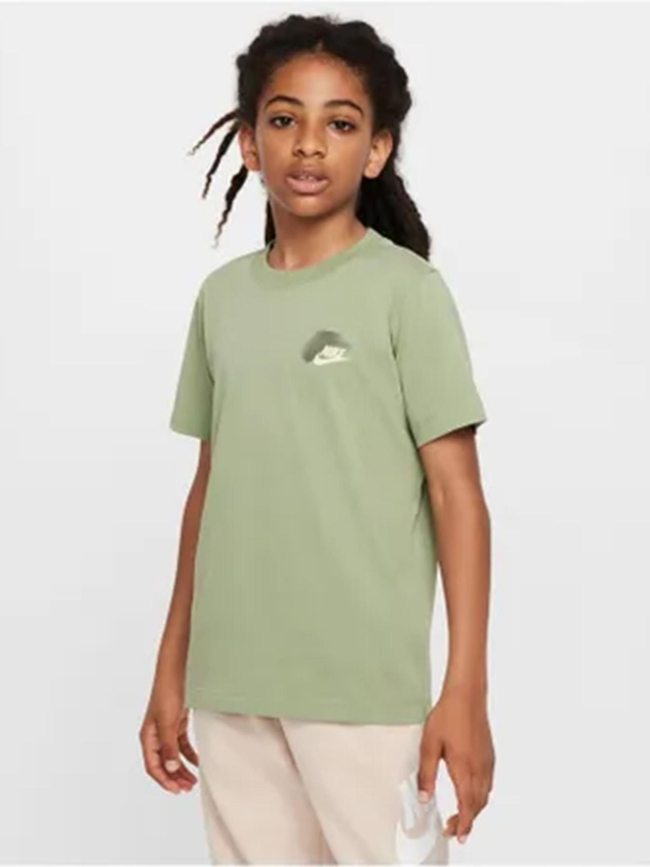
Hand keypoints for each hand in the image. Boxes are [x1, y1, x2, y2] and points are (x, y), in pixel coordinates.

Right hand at [139, 680, 198, 793]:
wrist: (176, 670)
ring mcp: (166, 729)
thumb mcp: (168, 721)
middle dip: (174, 778)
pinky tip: (197, 762)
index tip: (177, 790)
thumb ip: (168, 746)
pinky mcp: (176, 722)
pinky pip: (181, 744)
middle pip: (163, 764)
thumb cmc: (168, 691)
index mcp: (148, 736)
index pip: (153, 766)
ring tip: (193, 780)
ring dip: (182, 769)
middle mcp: (155, 735)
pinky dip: (188, 755)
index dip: (164, 780)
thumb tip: (169, 769)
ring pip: (173, 756)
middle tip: (188, 788)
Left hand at [417, 687, 494, 844]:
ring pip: (485, 795)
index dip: (462, 824)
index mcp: (464, 769)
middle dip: (467, 821)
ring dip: (474, 809)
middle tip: (453, 830)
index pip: (466, 807)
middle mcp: (480, 769)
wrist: (466, 696)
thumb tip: (424, 798)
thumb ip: (426, 774)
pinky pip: (488, 783)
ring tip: (460, 815)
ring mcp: (487, 762)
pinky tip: (471, 792)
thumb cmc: (448, 716)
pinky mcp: (489, 755)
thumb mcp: (429, 745)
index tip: (456, 835)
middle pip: (478, 805)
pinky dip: (480, 795)